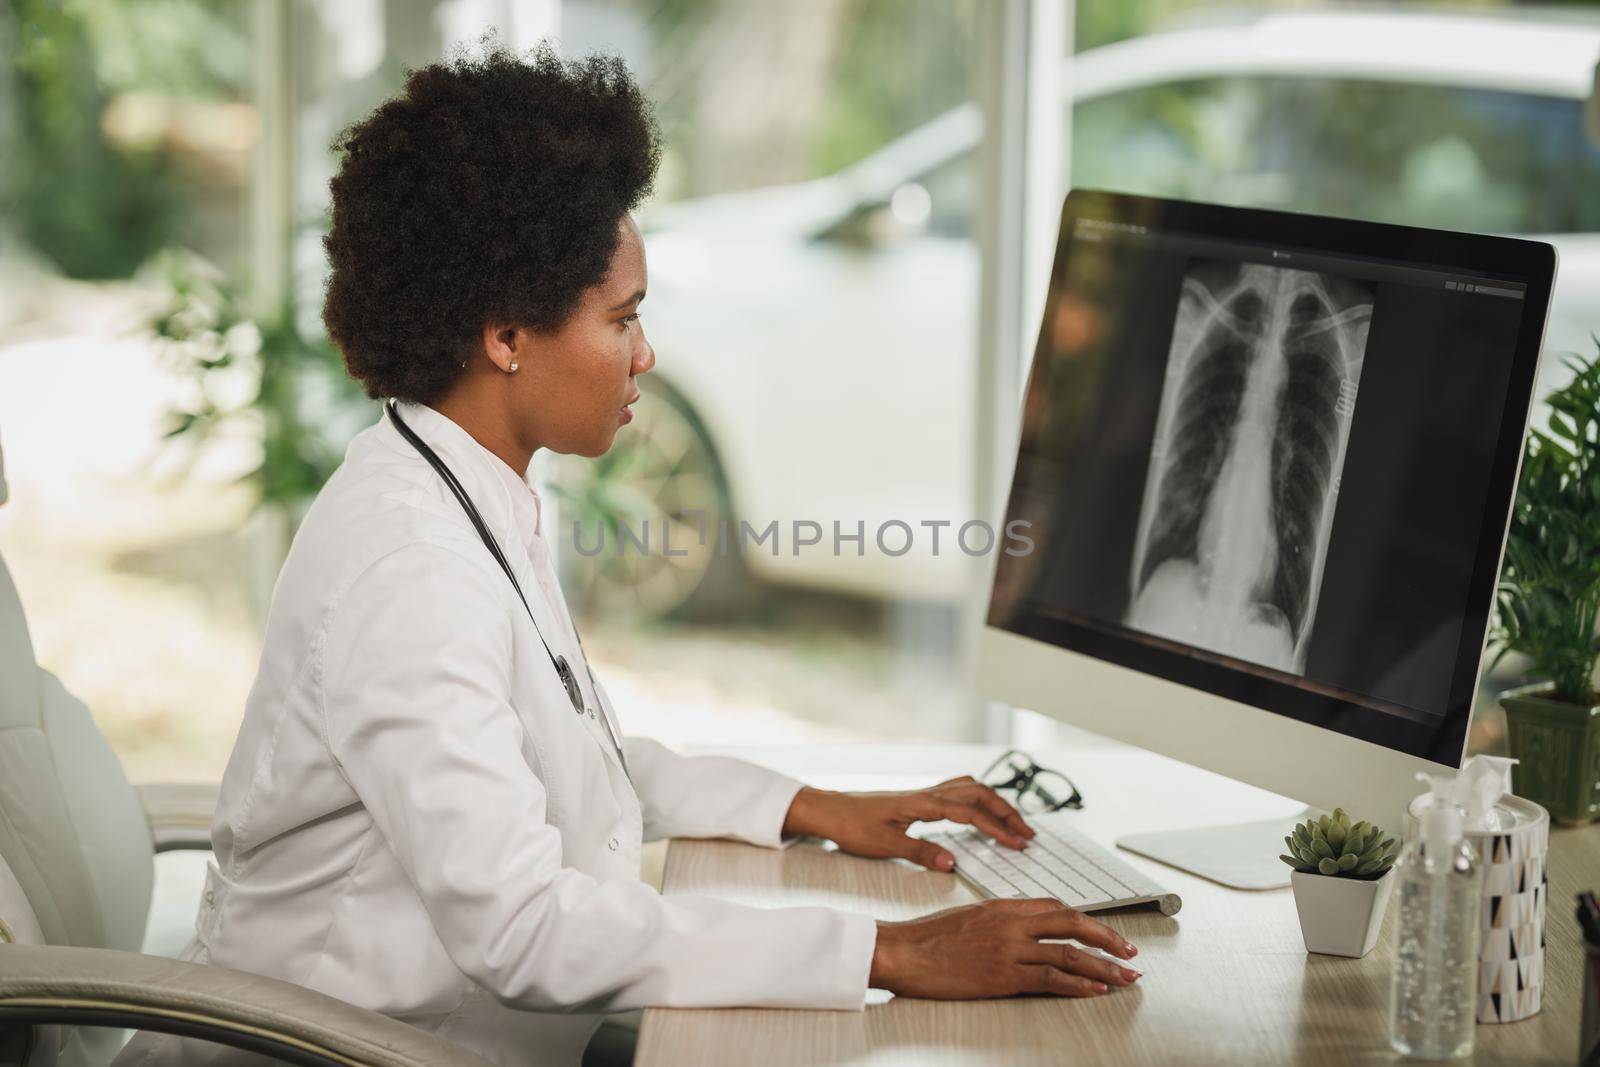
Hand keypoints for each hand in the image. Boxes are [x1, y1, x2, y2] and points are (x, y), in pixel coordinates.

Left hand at [781, 776, 1034, 870]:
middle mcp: (928, 794)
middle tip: (1027, 833)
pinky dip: (977, 799)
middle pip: (979, 794)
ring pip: (970, 788)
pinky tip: (980, 811)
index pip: (972, 813)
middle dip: (1007, 812)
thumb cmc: (852, 826)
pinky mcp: (919, 799)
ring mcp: (924, 794)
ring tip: (1012, 822)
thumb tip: (953, 863)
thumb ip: (921, 853)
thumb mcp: (885, 845)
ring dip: (995, 802)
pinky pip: (957, 791)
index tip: (1018, 844)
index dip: (998, 828)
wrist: (829, 811)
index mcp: (924, 804)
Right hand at [870, 898, 1140, 997]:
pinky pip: (1050, 979)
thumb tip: (1021, 932)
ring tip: (1125, 977)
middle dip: (1107, 939)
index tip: (1104, 933)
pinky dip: (1078, 985)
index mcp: (1002, 906)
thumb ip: (998, 921)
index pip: (1055, 906)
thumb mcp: (967, 918)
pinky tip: (1095, 990)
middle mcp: (1011, 922)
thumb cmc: (926, 938)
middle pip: (1072, 923)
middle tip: (1130, 952)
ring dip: (1103, 966)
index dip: (1085, 920)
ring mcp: (1008, 948)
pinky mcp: (1002, 975)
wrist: (901, 951)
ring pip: (1068, 953)